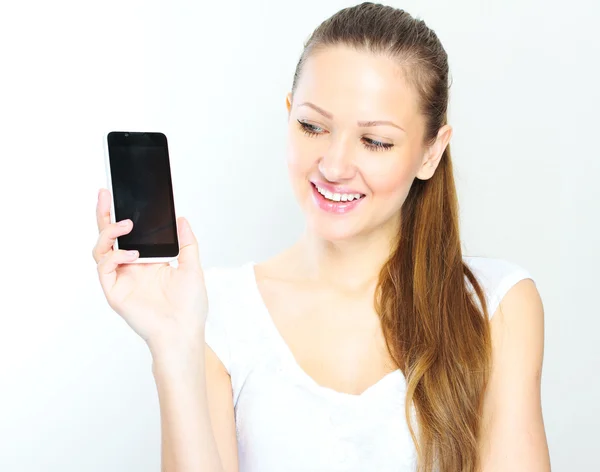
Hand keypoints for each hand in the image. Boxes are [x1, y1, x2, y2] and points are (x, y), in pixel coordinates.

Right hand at [92, 188, 207, 352]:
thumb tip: (182, 220)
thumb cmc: (190, 306)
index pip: (129, 235)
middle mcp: (131, 269)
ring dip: (109, 233)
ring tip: (125, 224)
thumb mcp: (192, 266)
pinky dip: (115, 256)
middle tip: (105, 194)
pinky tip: (131, 254)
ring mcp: (121, 280)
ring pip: (101, 250)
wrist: (185, 331)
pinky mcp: (115, 292)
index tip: (124, 196)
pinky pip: (104, 268)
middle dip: (104, 214)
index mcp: (147, 262)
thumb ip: (186, 243)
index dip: (122, 216)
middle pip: (109, 237)